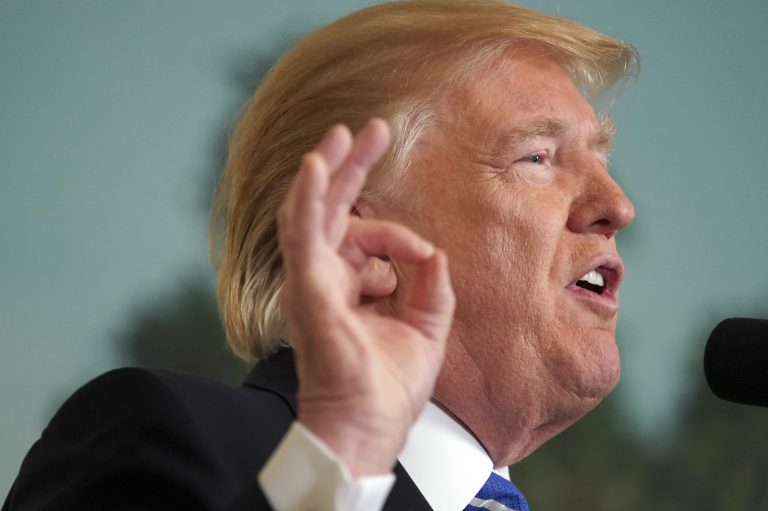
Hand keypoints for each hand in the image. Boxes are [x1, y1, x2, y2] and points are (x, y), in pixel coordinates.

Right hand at [278, 119, 454, 475]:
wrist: (369, 427)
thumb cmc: (388, 389)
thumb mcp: (426, 329)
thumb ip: (431, 288)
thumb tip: (434, 253)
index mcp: (347, 288)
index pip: (366, 239)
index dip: (399, 237)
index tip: (424, 255)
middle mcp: (324, 280)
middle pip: (332, 211)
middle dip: (353, 169)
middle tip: (371, 131)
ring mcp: (311, 282)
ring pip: (310, 212)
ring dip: (328, 171)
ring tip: (343, 133)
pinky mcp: (307, 288)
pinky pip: (301, 234)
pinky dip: (305, 198)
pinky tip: (316, 164)